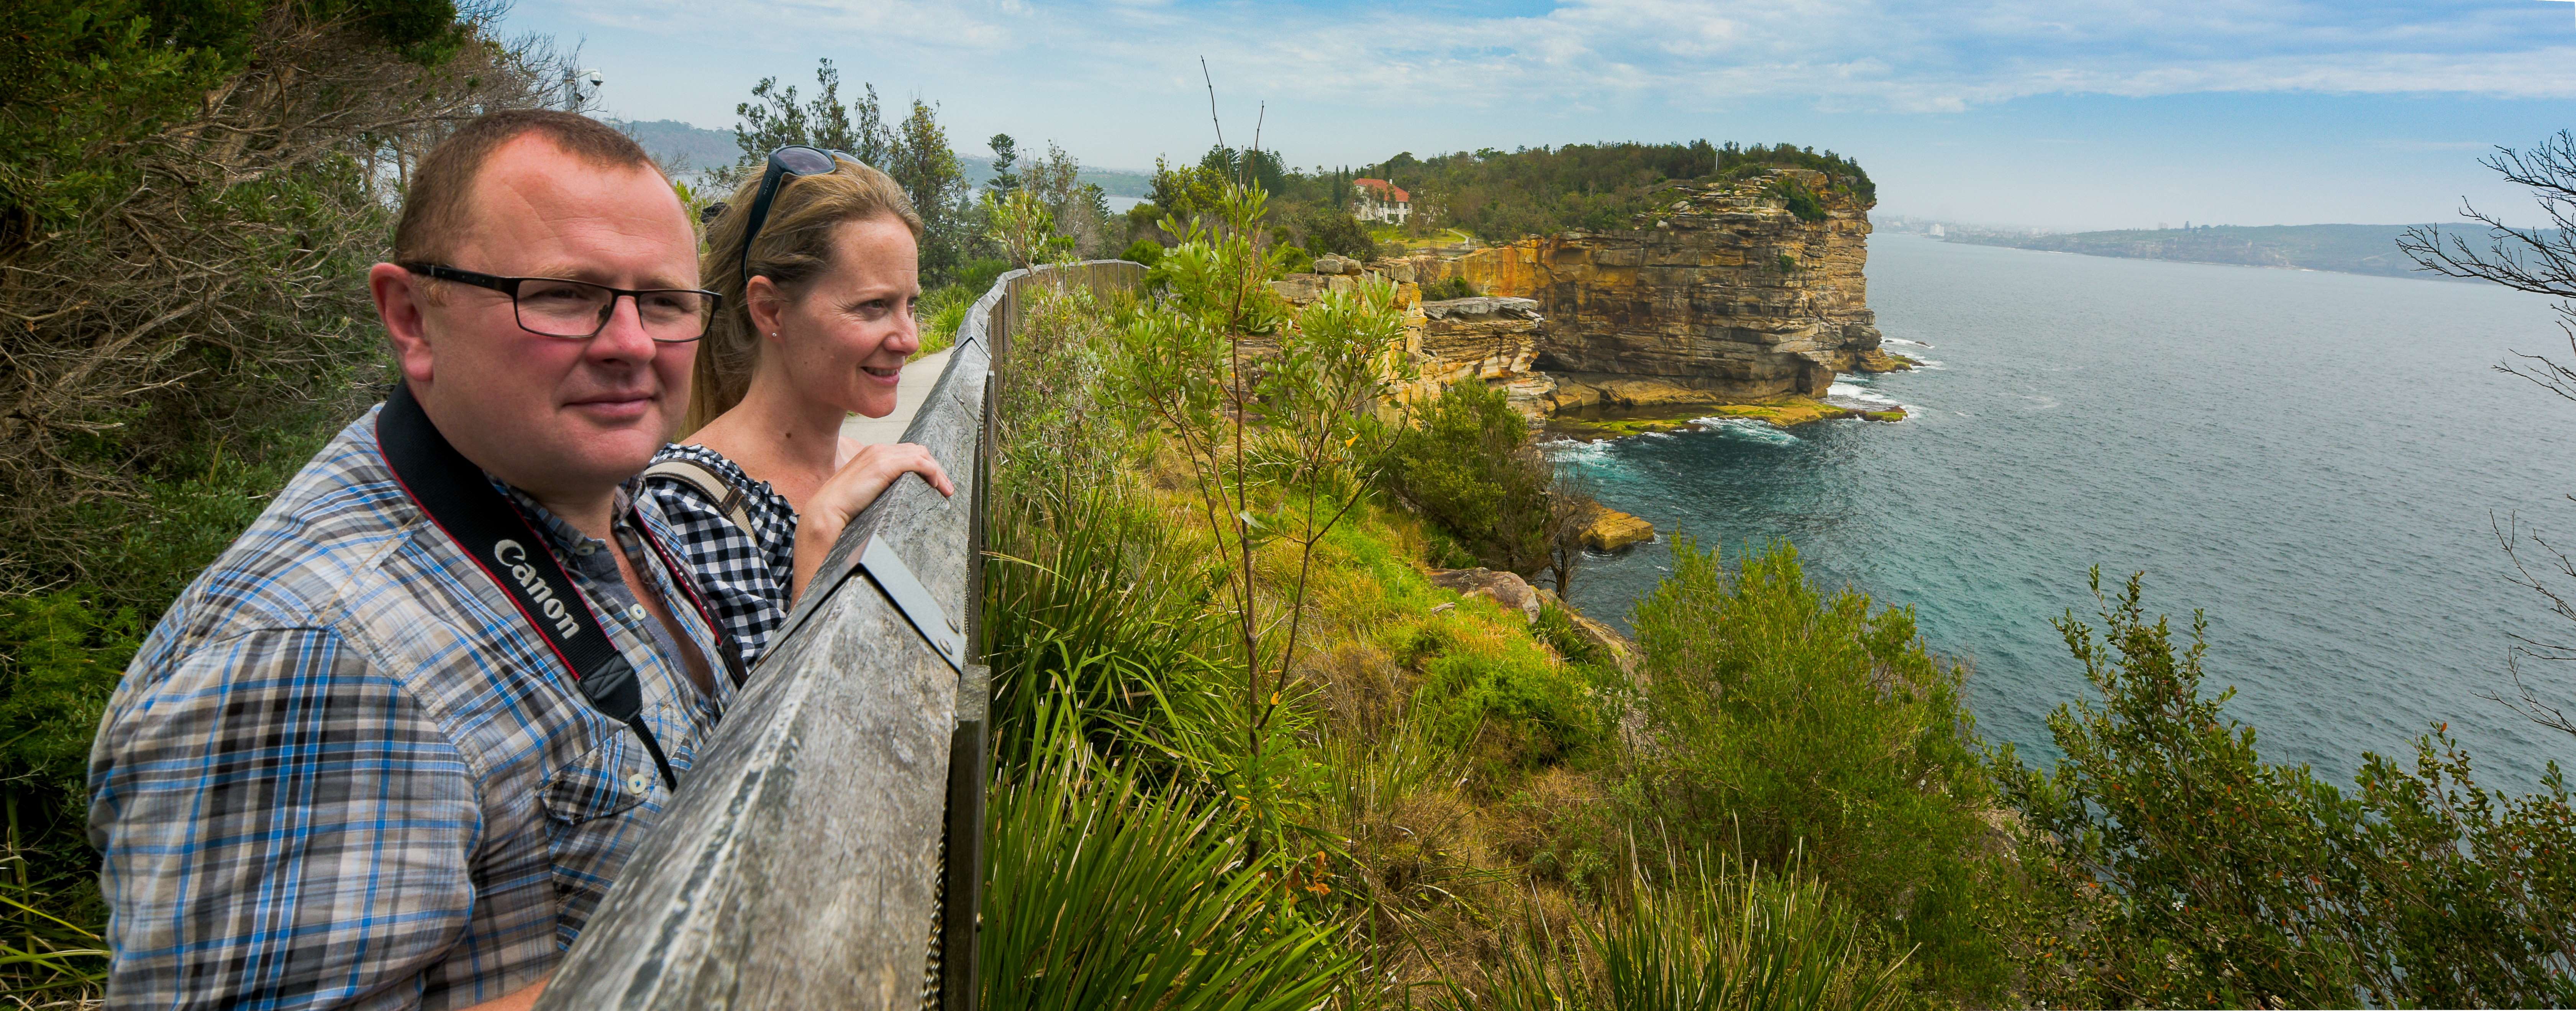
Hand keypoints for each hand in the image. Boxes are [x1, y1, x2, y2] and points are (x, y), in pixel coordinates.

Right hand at [806, 442, 954, 530]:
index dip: (926, 466)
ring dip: (937, 472)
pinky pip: (918, 463)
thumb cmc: (845, 507)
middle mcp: (878, 450)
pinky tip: (936, 486)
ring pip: (921, 455)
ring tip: (945, 490)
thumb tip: (900, 494)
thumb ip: (882, 486)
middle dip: (935, 468)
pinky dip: (932, 472)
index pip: (908, 452)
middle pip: (918, 450)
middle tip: (946, 487)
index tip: (937, 483)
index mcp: (873, 453)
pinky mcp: (883, 465)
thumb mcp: (867, 490)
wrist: (827, 510)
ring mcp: (880, 455)